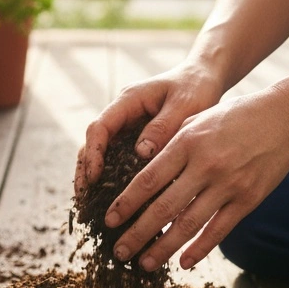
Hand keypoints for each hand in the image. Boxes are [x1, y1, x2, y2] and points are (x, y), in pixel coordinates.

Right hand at [75, 61, 225, 194]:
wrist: (204, 79)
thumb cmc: (196, 87)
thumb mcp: (184, 105)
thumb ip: (162, 127)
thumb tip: (141, 153)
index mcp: (128, 100)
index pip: (100, 127)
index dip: (94, 154)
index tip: (94, 178)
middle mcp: (122, 114)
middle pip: (93, 144)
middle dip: (85, 172)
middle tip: (84, 202)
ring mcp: (127, 127)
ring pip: (102, 154)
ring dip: (95, 179)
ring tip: (92, 208)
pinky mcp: (136, 139)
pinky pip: (119, 160)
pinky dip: (114, 179)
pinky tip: (117, 203)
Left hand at [103, 85, 288, 270]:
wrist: (282, 118)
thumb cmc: (234, 116)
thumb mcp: (197, 118)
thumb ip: (170, 142)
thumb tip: (142, 168)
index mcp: (186, 142)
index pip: (148, 180)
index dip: (126, 203)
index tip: (109, 220)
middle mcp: (205, 165)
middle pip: (163, 208)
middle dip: (137, 233)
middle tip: (118, 252)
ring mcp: (228, 185)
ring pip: (189, 225)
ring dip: (163, 248)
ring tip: (144, 264)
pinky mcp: (248, 199)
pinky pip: (219, 230)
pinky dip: (199, 249)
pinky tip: (183, 262)